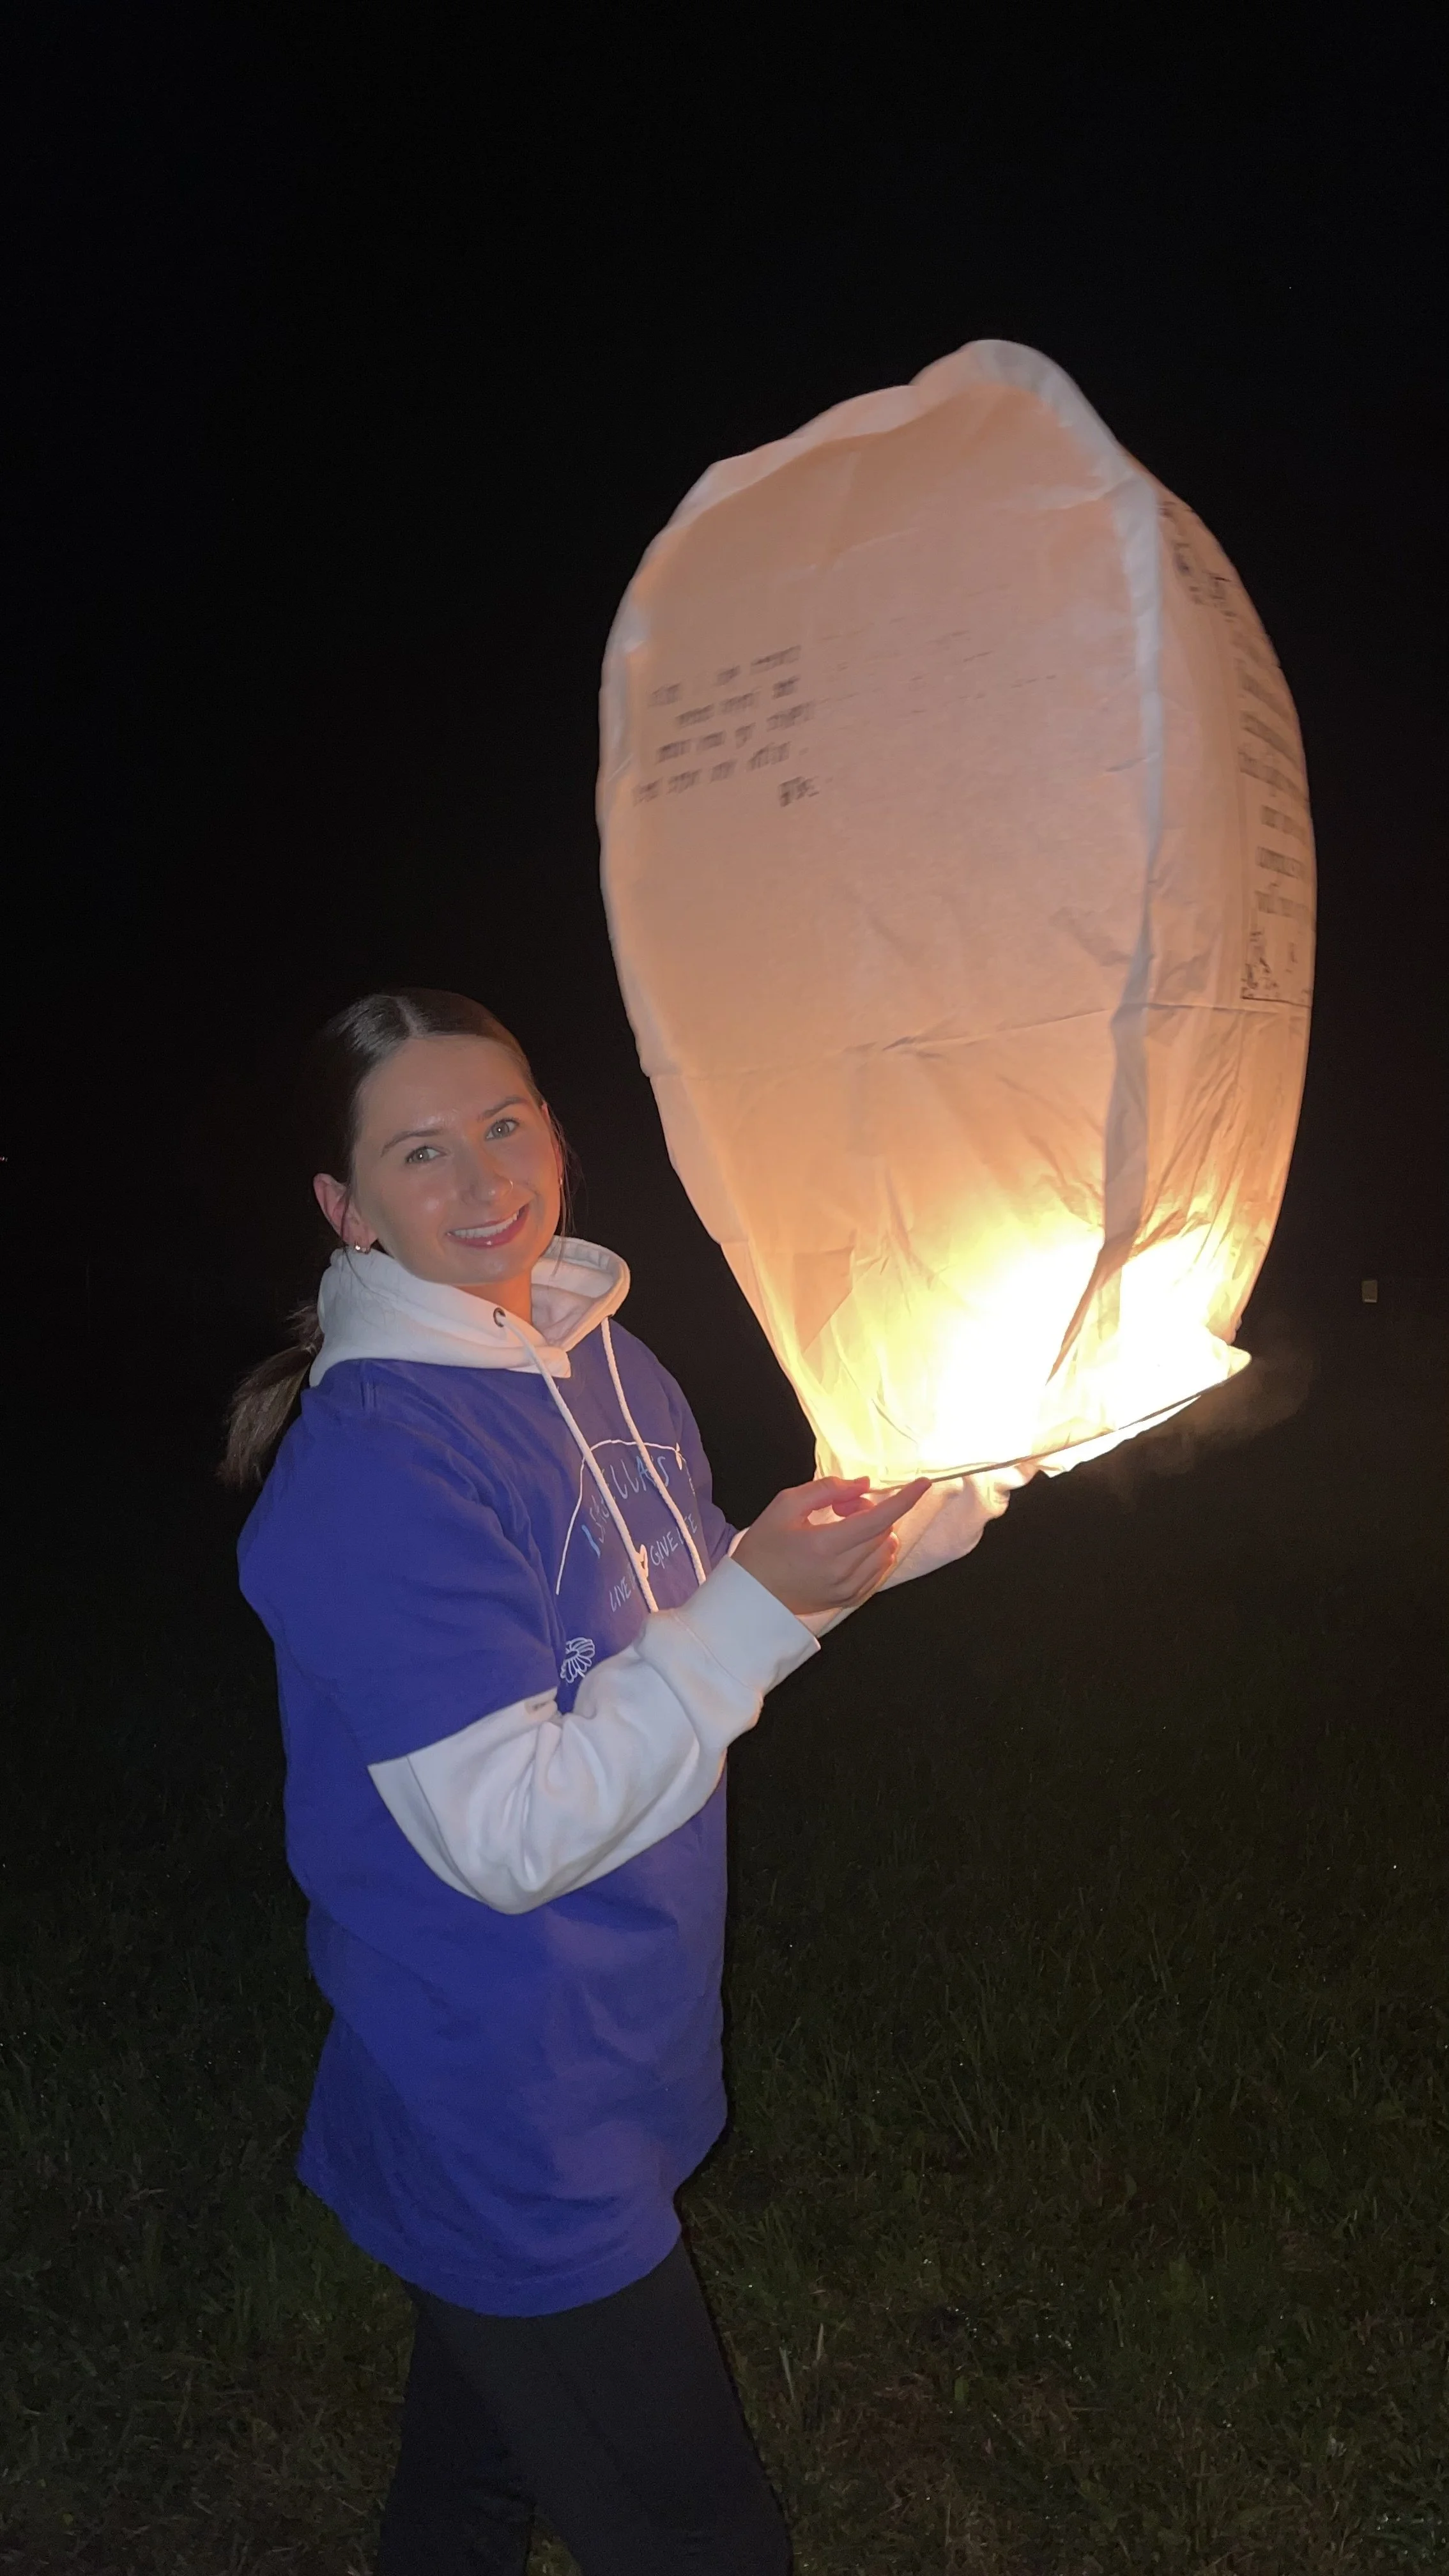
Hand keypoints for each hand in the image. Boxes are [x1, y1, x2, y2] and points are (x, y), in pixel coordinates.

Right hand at [732, 1475, 932, 1618]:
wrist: (751, 1595)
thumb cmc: (764, 1546)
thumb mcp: (786, 1505)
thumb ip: (827, 1489)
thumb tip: (864, 1485)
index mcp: (824, 1546)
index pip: (878, 1519)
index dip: (904, 1500)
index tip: (923, 1484)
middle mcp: (842, 1572)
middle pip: (884, 1532)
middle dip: (872, 1511)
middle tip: (843, 1507)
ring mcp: (848, 1589)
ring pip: (886, 1552)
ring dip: (875, 1532)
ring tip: (842, 1529)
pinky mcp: (850, 1600)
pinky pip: (880, 1571)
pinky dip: (875, 1552)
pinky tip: (850, 1547)